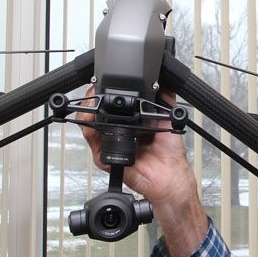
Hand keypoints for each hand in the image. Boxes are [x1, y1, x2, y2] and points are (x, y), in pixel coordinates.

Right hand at [79, 87, 206, 256]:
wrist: (169, 175)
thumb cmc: (170, 152)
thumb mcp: (170, 118)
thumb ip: (166, 100)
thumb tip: (165, 81)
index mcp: (131, 122)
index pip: (111, 106)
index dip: (104, 94)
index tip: (102, 82)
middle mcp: (118, 132)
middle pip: (95, 114)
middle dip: (91, 101)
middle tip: (94, 92)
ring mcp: (110, 144)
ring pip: (89, 126)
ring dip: (87, 113)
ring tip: (91, 105)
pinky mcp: (105, 158)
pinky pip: (93, 143)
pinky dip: (89, 131)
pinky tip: (92, 124)